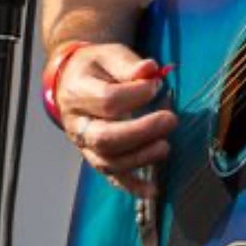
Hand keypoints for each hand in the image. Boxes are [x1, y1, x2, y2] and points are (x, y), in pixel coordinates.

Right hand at [54, 43, 177, 196]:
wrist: (75, 80)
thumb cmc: (97, 67)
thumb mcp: (110, 55)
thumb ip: (129, 65)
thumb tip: (150, 71)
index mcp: (77, 91)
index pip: (106, 100)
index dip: (136, 95)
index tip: (157, 86)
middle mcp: (76, 123)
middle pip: (104, 137)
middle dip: (140, 132)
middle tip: (170, 120)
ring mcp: (83, 144)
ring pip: (107, 161)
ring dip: (140, 158)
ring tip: (166, 147)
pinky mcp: (94, 157)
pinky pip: (111, 177)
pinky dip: (132, 186)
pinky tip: (153, 190)